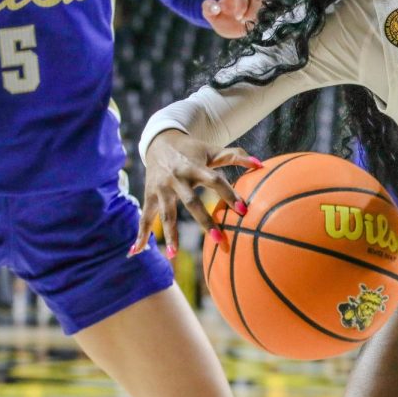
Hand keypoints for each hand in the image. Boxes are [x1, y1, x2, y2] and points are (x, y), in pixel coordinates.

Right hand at [132, 130, 261, 257]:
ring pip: (166, 214)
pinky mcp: (149, 195)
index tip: (244, 210)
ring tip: (174, 254)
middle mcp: (177, 178)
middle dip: (205, 222)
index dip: (229, 194)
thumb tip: (261, 165)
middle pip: (191, 202)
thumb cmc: (193, 150)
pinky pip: (144, 217)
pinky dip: (140, 234)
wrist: (159, 141)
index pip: (215, 181)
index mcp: (194, 167)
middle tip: (220, 241)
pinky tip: (136, 251)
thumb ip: (236, 156)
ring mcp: (161, 189)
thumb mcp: (213, 150)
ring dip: (170, 234)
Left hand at [203, 0, 268, 38]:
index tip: (238, 18)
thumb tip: (215, 7)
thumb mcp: (210, 15)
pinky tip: (261, 23)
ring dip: (261, 15)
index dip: (242, 5)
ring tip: (252, 23)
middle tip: (244, 22)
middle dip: (252, 12)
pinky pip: (273, 7)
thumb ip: (208, 9)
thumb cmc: (221, 18)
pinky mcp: (267, 6)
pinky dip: (269, 16)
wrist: (232, 25)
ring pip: (267, 1)